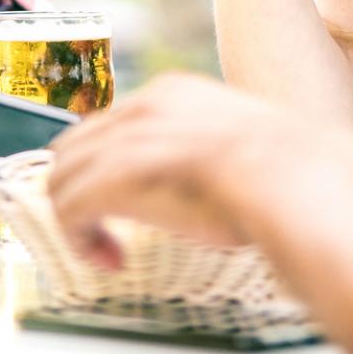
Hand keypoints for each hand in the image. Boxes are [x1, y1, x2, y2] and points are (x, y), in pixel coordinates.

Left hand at [47, 74, 308, 265]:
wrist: (289, 179)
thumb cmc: (280, 175)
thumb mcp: (237, 150)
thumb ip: (204, 156)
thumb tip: (204, 183)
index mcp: (171, 93)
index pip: (110, 126)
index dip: (108, 169)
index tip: (132, 206)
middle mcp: (140, 107)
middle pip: (75, 147)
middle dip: (81, 191)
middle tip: (105, 233)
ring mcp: (124, 139)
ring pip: (63, 177)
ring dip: (78, 221)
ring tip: (106, 252)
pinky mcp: (111, 176)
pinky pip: (69, 208)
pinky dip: (79, 239)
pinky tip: (110, 259)